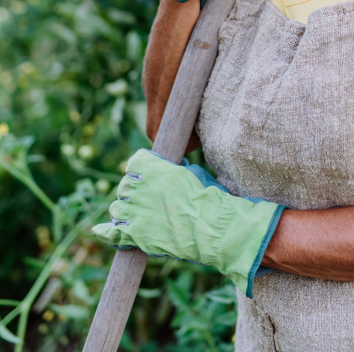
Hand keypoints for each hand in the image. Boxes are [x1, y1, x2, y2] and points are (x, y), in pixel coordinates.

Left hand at [92, 150, 283, 297]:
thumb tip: (176, 167)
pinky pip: (113, 233)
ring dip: (124, 210)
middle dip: (133, 191)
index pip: (135, 161)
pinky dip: (106, 232)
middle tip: (146, 199)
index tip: (145, 173)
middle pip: (124, 186)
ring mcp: (136, 212)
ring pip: (117, 208)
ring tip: (136, 215)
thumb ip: (177, 170)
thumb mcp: (194, 173)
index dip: (140, 168)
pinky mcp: (136, 235)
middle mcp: (141, 188)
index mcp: (154, 169)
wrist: (211, 227)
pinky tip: (99, 231)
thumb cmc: (208, 197)